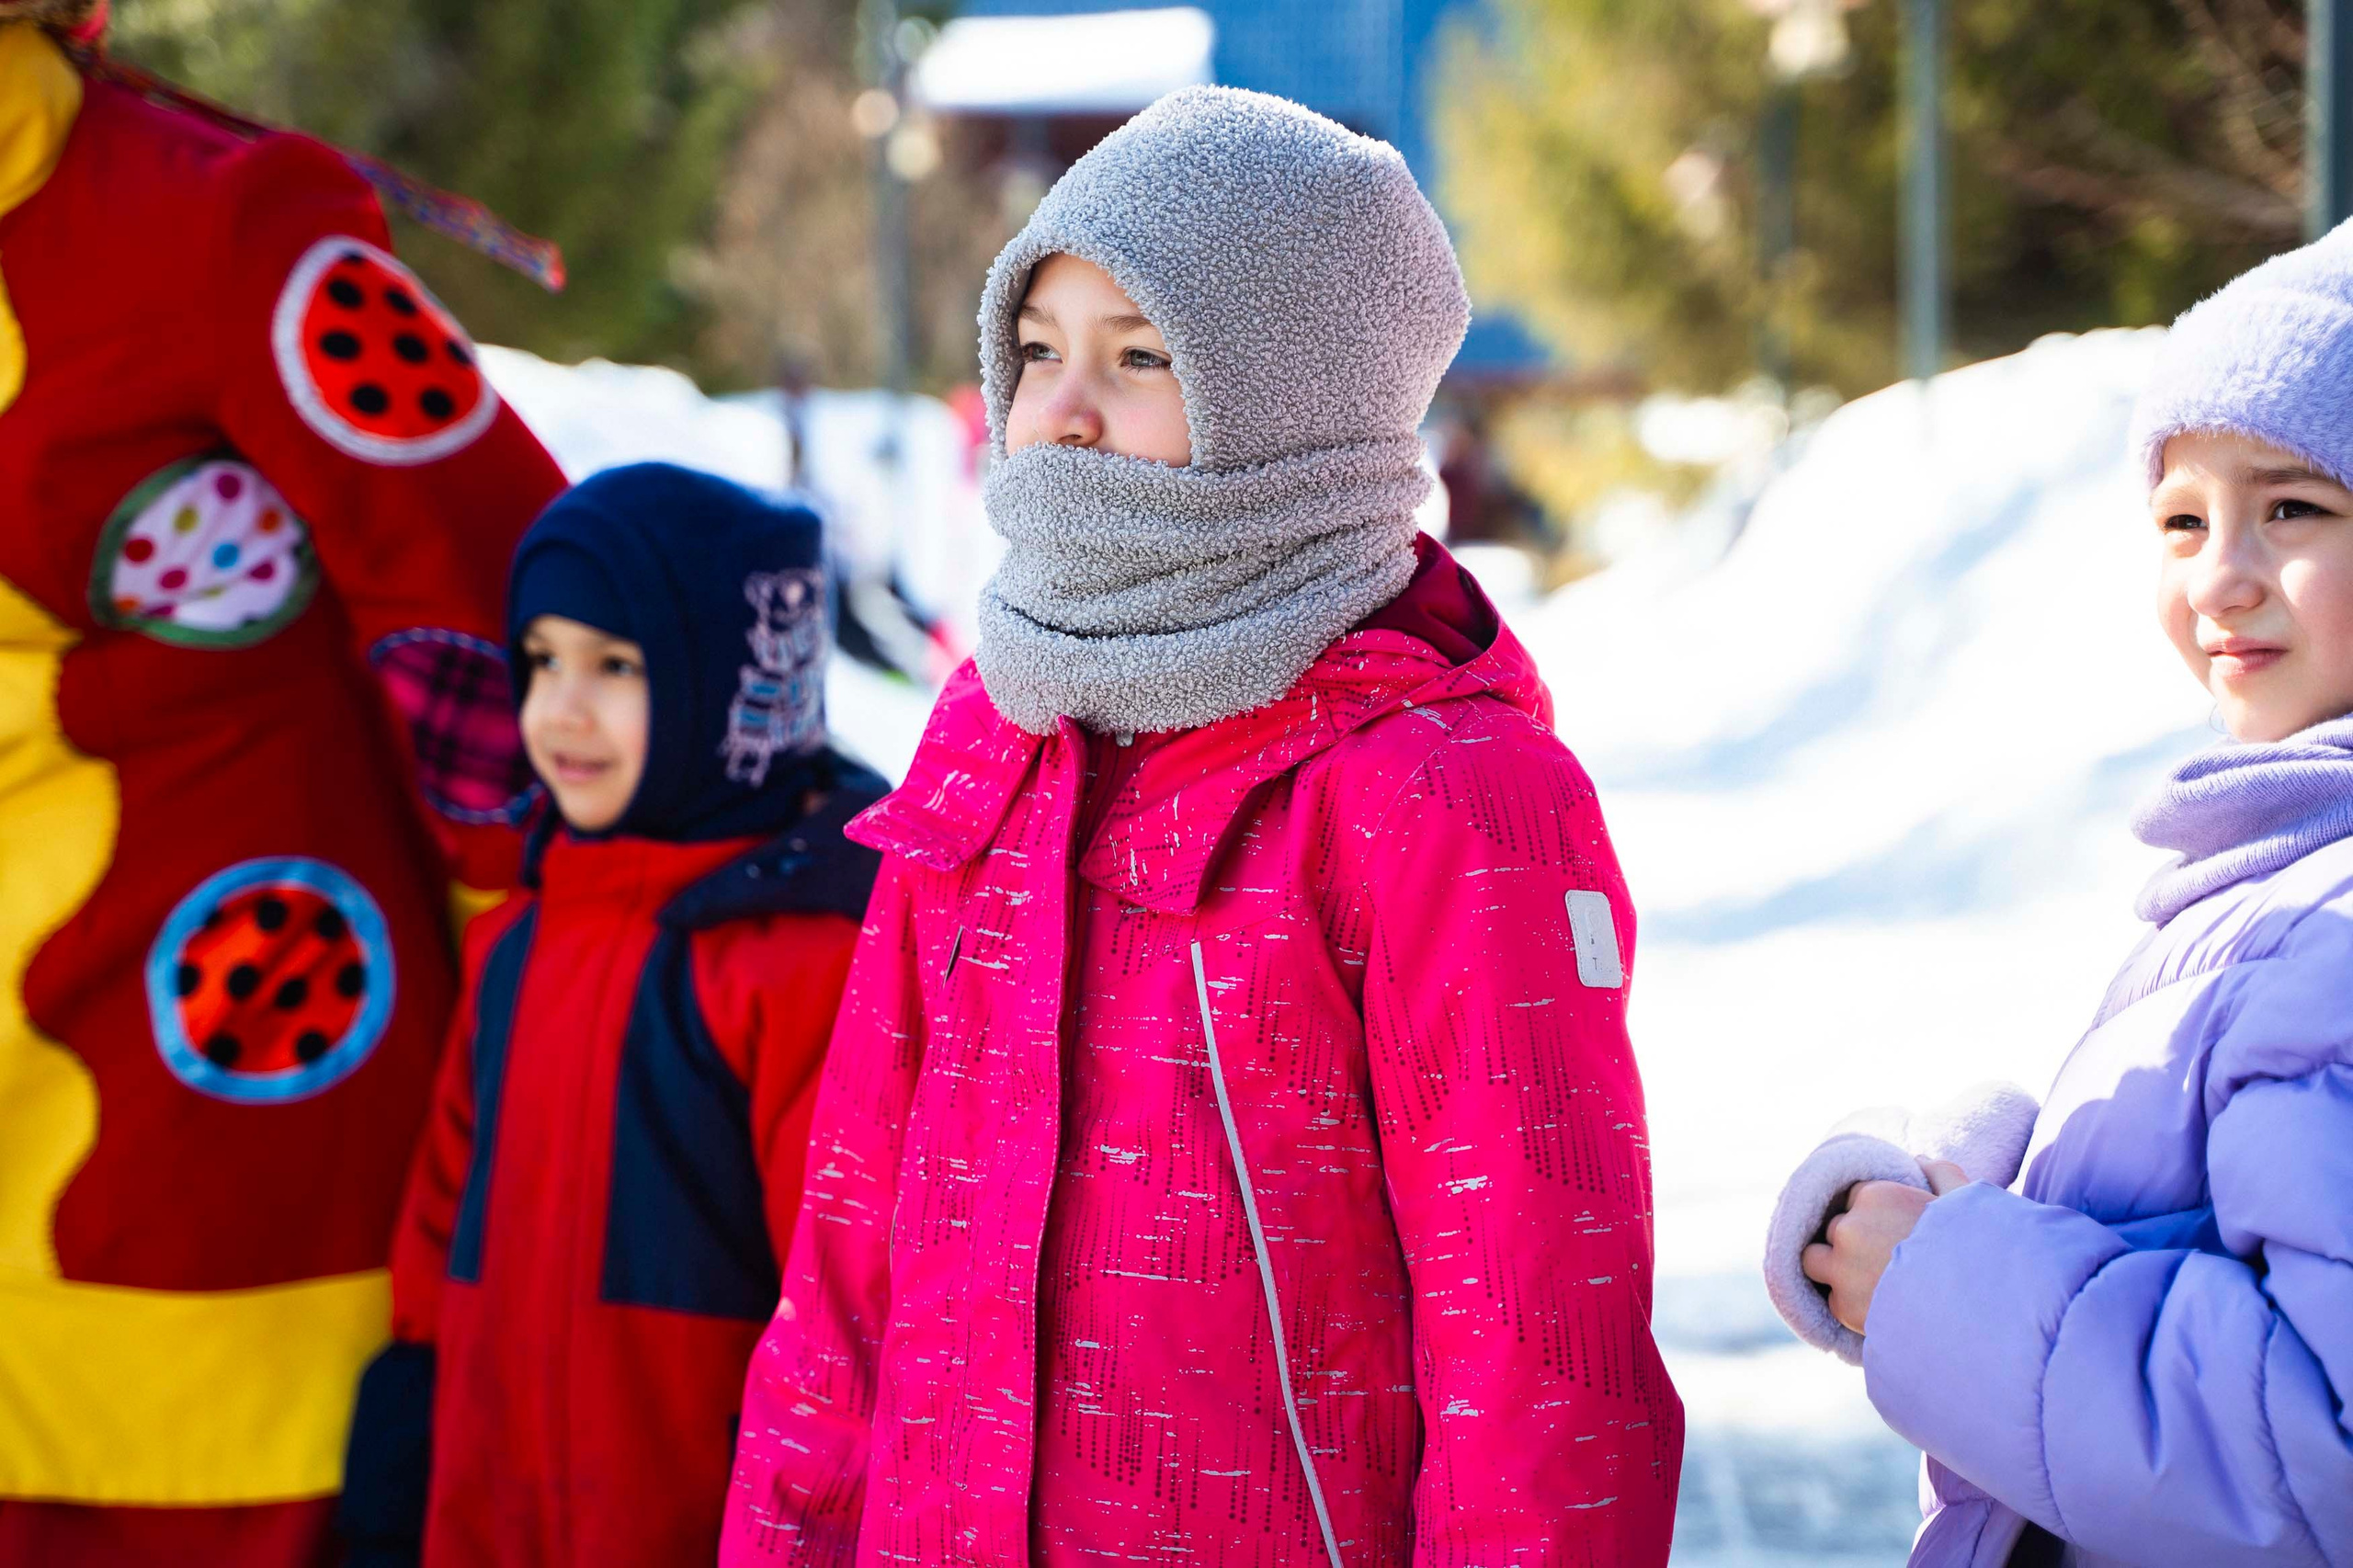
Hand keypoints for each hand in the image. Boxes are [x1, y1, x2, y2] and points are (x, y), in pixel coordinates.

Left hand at [1801, 1160, 1966, 1335]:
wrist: (1982, 1313)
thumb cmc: (1978, 1253)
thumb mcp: (1968, 1203)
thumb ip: (1942, 1173)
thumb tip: (1919, 1159)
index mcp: (1877, 1196)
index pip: (1856, 1197)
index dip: (1872, 1214)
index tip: (1889, 1230)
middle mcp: (1850, 1228)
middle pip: (1835, 1228)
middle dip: (1852, 1241)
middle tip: (1883, 1260)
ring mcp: (1842, 1268)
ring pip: (1814, 1259)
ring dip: (1833, 1268)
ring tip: (1865, 1282)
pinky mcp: (1843, 1307)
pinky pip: (1832, 1299)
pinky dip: (1849, 1303)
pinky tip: (1879, 1309)